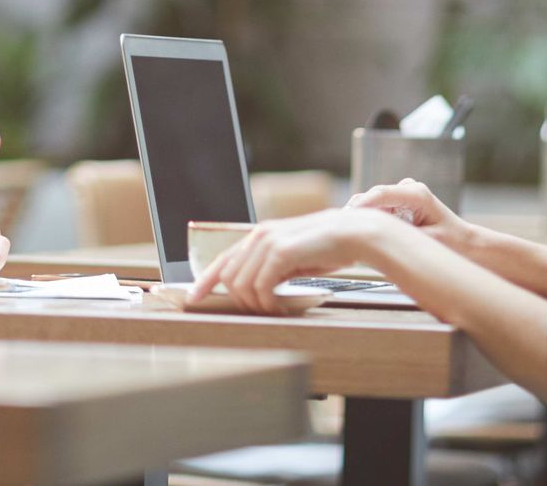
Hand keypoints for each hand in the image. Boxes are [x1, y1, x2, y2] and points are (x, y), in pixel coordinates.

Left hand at [186, 209, 384, 315]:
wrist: (354, 234)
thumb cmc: (327, 248)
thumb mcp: (292, 257)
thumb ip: (270, 267)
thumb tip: (254, 290)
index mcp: (259, 236)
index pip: (222, 260)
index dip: (204, 280)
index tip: (193, 298)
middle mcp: (258, 236)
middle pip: (229, 278)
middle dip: (241, 302)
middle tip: (263, 312)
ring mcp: (268, 242)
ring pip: (242, 284)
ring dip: (256, 305)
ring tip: (275, 310)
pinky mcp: (281, 251)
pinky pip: (262, 286)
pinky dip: (268, 303)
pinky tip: (281, 307)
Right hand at [346, 178, 468, 250]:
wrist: (465, 243)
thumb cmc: (452, 243)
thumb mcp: (427, 242)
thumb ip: (401, 235)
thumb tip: (376, 235)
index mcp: (417, 193)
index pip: (381, 194)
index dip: (361, 205)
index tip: (345, 218)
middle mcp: (408, 188)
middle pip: (372, 196)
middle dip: (356, 212)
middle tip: (339, 230)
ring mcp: (402, 193)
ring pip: (371, 201)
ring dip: (361, 216)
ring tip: (347, 233)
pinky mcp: (398, 201)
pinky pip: (376, 207)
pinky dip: (368, 218)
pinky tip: (360, 231)